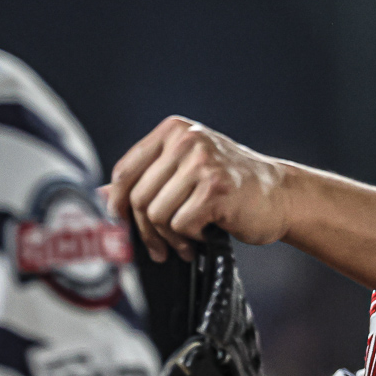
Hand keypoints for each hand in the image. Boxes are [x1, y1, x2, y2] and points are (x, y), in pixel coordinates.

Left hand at [108, 116, 289, 261]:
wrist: (281, 194)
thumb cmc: (231, 185)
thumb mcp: (186, 171)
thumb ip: (146, 179)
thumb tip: (95, 197)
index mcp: (175, 130)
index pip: (125, 170)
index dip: (115, 204)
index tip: (121, 225)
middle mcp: (188, 139)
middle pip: (138, 197)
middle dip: (146, 231)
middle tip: (162, 245)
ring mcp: (203, 162)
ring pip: (157, 214)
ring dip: (169, 237)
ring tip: (186, 240)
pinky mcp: (216, 187)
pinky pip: (180, 225)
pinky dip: (190, 238)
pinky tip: (205, 234)